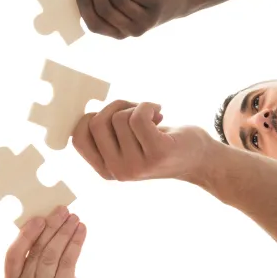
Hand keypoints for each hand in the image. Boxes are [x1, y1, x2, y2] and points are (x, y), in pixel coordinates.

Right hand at [3, 207, 92, 277]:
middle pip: (36, 252)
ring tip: (74, 218)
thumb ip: (34, 252)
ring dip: (65, 233)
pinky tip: (81, 231)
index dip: (25, 235)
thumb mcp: (38, 272)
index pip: (13, 256)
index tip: (40, 218)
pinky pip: (68, 263)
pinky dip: (75, 243)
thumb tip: (44, 218)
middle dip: (51, 228)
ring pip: (52, 256)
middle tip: (62, 211)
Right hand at [73, 100, 211, 183]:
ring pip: (119, 117)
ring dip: (136, 107)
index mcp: (106, 170)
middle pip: (96, 123)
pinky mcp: (157, 153)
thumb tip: (83, 110)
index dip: (89, 117)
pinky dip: (148, 105)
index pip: (77, 139)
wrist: (199, 159)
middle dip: (114, 107)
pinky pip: (138, 116)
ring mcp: (137, 165)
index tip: (109, 114)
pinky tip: (159, 111)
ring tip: (152, 117)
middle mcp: (118, 171)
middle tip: (134, 110)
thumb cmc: (159, 143)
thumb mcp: (125, 145)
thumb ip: (105, 135)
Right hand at [74, 0, 184, 38]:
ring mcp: (145, 20)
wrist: (177, 2)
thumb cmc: (142, 2)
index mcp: (118, 34)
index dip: (84, 4)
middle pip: (104, 8)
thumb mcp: (124, 7)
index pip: (94, 24)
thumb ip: (106, 1)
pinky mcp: (155, 5)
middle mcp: (131, 31)